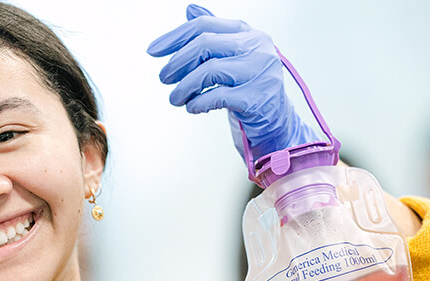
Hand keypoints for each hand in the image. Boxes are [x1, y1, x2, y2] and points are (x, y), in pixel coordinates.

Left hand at [147, 4, 315, 161]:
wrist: (276, 119)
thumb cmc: (249, 86)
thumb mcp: (233, 56)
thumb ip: (214, 34)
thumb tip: (190, 10)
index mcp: (248, 32)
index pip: (204, 25)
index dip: (174, 37)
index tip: (153, 51)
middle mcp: (257, 47)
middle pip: (205, 44)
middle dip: (177, 61)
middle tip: (163, 77)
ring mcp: (259, 72)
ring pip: (210, 71)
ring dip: (184, 86)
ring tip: (175, 98)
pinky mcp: (257, 98)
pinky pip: (217, 97)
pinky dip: (198, 102)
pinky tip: (191, 107)